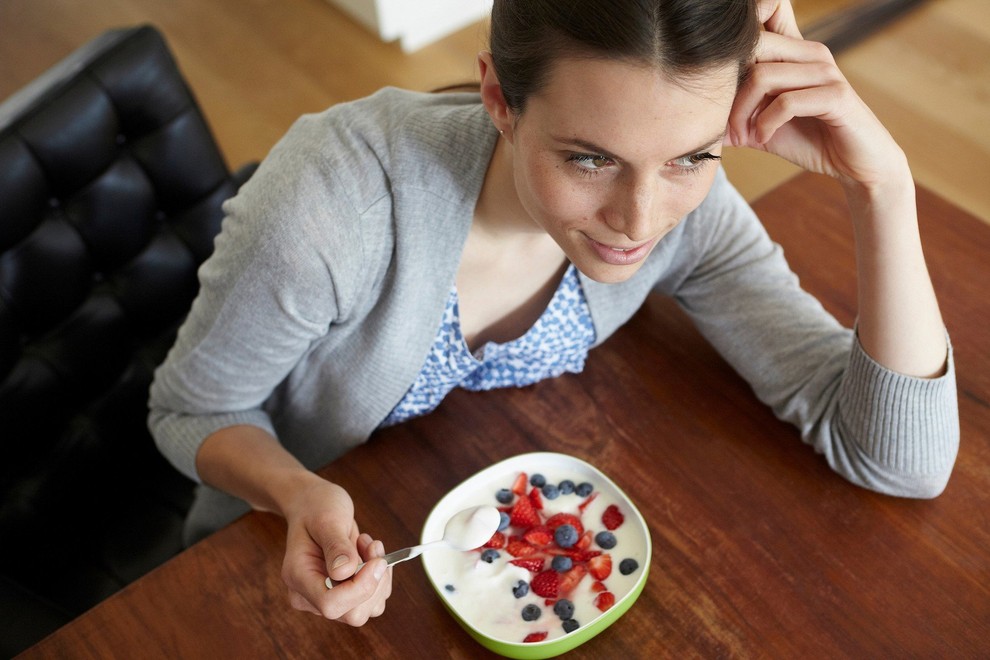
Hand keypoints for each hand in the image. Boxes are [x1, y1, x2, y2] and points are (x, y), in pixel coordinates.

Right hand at [280, 479, 391, 624]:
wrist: (312, 506)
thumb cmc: (316, 508)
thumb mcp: (327, 519)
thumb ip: (336, 546)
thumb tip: (345, 572)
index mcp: (298, 578)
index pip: (330, 604)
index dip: (360, 587)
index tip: (377, 560)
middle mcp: (310, 596)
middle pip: (353, 613)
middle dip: (374, 582)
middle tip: (373, 546)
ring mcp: (328, 598)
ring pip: (368, 609)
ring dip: (379, 576)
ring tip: (368, 544)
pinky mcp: (345, 595)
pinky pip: (374, 599)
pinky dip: (380, 576)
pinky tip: (368, 552)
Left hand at [727, 0, 908, 189]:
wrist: (854, 165)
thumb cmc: (806, 139)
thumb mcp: (759, 125)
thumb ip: (731, 114)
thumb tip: (688, 117)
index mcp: (793, 51)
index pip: (769, 10)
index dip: (743, 23)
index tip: (717, 59)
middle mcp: (810, 53)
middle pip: (750, 48)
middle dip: (729, 92)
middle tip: (731, 125)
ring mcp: (825, 71)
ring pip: (762, 77)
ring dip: (744, 114)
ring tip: (747, 136)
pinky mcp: (836, 95)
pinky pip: (785, 102)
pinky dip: (766, 124)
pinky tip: (764, 139)